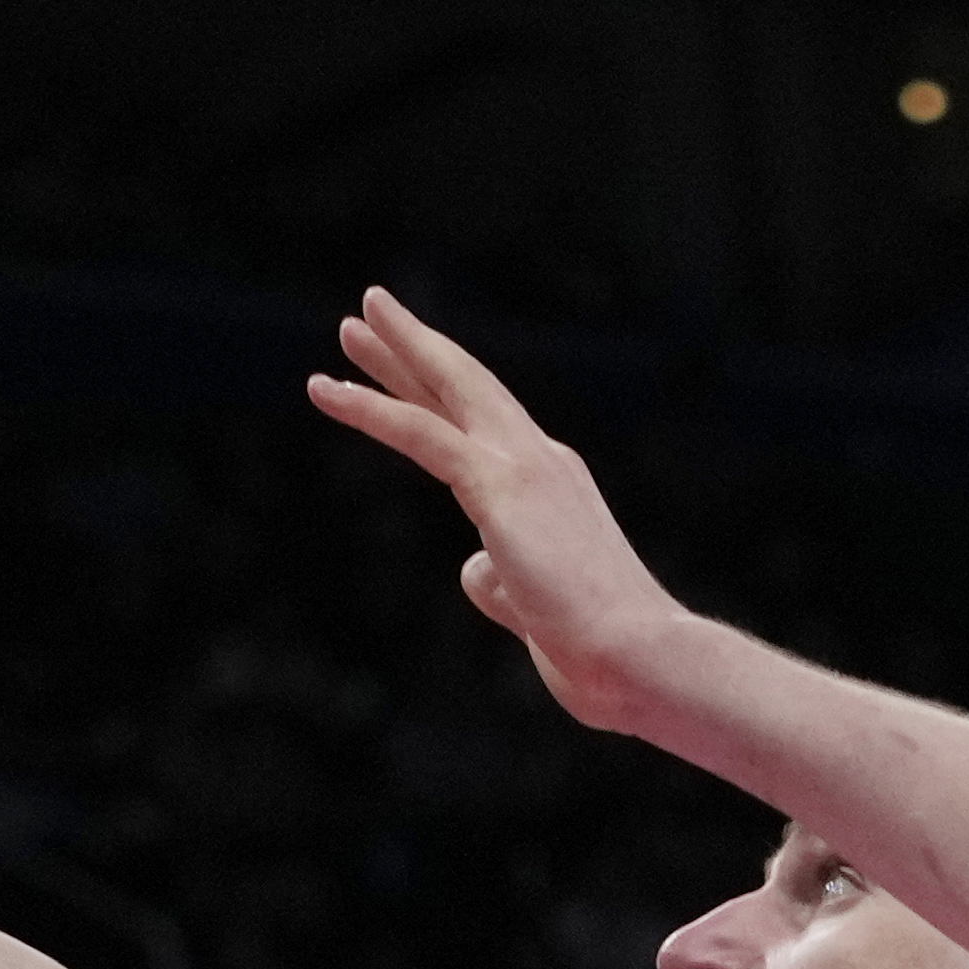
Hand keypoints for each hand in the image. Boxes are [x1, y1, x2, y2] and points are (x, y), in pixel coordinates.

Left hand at [308, 288, 692, 730]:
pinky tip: (329, 390)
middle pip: (466, 388)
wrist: (639, 658)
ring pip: (447, 392)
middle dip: (416, 348)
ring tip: (350, 324)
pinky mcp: (502, 489)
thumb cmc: (595, 650)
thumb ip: (500, 580)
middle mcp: (542, 463)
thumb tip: (474, 567)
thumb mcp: (532, 609)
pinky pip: (424, 435)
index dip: (437, 392)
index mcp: (550, 489)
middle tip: (369, 310)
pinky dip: (373, 409)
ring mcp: (525, 469)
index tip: (402, 369)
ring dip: (395, 354)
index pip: (482, 426)